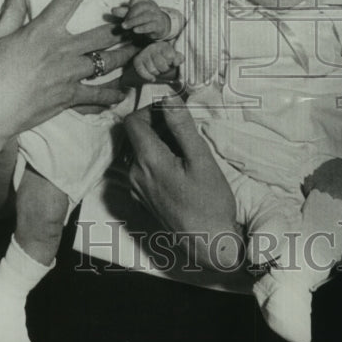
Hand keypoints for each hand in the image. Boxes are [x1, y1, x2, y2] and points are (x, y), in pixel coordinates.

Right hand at [0, 0, 138, 156]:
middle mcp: (62, 50)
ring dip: (127, 55)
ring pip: (108, 61)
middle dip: (124, 27)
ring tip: (141, 50)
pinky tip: (122, 93)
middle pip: (103, 34)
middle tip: (139, 22)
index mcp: (44, 31)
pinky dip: (112, 94)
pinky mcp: (70, 97)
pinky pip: (98, 95)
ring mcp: (69, 74)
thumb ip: (12, 12)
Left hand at [112, 0, 170, 38]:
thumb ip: (124, 12)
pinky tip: (135, 30)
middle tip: (123, 24)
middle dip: (130, 14)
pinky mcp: (159, 26)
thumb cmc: (146, 18)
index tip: (126, 14)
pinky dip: (142, 28)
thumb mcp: (135, 14)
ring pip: (145, 16)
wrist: (162, 26)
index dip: (129, 5)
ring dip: (133, 21)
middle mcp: (152, 7)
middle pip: (140, 7)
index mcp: (145, 1)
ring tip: (124, 26)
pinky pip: (151, 25)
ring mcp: (156, 16)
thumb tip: (112, 10)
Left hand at [124, 99, 241, 272]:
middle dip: (156, 126)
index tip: (172, 113)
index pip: (132, 121)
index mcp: (147, 160)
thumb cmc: (210, 202)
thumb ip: (182, 126)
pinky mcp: (143, 199)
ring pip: (139, 152)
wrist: (209, 243)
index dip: (150, 110)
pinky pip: (142, 169)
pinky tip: (179, 168)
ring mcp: (137, 188)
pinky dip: (156, 160)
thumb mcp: (201, 158)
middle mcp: (135, 174)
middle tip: (183, 130)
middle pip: (135, 136)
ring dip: (157, 143)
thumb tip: (168, 98)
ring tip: (184, 149)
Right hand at [133, 41, 183, 81]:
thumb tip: (177, 62)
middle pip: (160, 64)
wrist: (149, 55)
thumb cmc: (163, 56)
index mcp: (163, 45)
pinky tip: (152, 77)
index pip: (170, 56)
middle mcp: (153, 48)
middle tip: (164, 68)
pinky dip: (148, 77)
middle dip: (164, 69)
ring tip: (157, 70)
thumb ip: (178, 58)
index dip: (172, 62)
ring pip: (152, 69)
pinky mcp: (137, 60)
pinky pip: (142, 71)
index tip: (171, 63)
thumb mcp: (173, 55)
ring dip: (156, 73)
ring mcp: (144, 54)